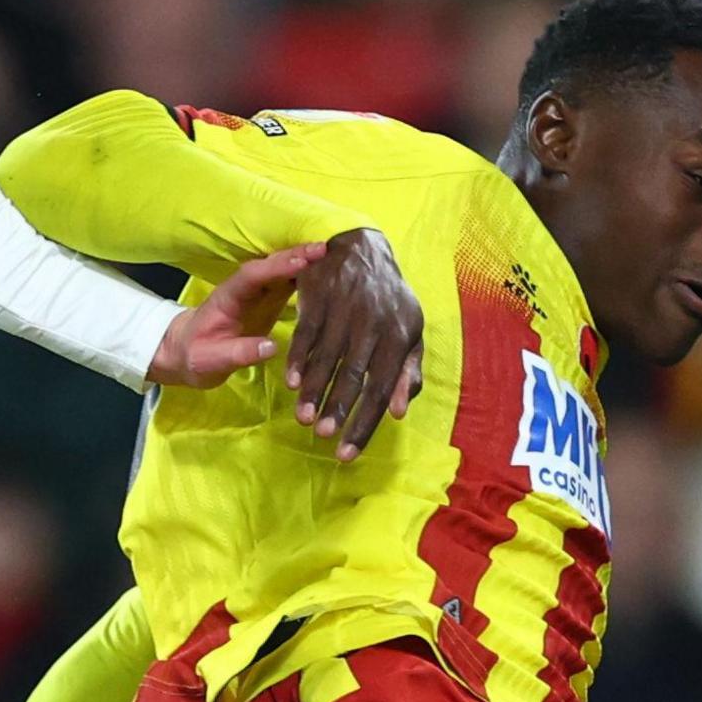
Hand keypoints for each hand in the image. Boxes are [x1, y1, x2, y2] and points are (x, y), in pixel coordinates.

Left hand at [150, 242, 315, 389]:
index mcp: (228, 297)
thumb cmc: (196, 356)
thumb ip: (239, 353)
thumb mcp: (211, 361)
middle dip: (297, 256)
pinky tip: (328, 275)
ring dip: (307, 262)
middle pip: (271, 266)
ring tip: (335, 257)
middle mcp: (245, 289)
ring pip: (283, 272)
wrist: (187, 353)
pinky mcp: (269, 301)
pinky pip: (290, 285)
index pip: (253, 276)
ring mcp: (259, 293)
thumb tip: (271, 348)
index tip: (302, 262)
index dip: (277, 267)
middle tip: (326, 249)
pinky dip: (308, 277)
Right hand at [285, 227, 423, 460]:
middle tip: (322, 437)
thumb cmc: (390, 300)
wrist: (363, 248)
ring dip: (314, 391)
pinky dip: (298, 361)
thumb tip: (397, 413)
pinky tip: (291, 384)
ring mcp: (345, 308)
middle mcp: (374, 322)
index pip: (382, 388)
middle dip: (337, 410)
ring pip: (328, 358)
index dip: (365, 423)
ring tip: (302, 418)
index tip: (347, 452)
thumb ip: (408, 373)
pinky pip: (307, 334)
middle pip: (354, 376)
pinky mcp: (320, 296)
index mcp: (401, 335)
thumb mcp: (410, 332)